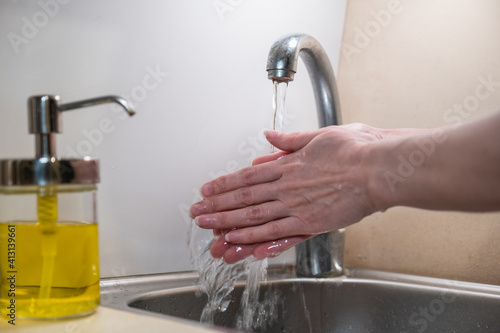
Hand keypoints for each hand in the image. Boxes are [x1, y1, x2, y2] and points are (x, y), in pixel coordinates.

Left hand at [190, 125, 383, 262]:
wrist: (379, 168)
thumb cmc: (355, 149)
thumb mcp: (318, 135)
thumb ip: (290, 140)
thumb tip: (270, 136)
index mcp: (287, 165)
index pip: (246, 177)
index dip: (223, 185)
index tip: (206, 191)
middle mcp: (287, 187)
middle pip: (244, 199)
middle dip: (218, 208)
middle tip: (197, 215)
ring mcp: (298, 207)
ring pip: (256, 219)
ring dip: (231, 227)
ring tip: (211, 235)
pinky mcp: (312, 224)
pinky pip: (281, 235)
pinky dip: (261, 242)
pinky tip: (245, 247)